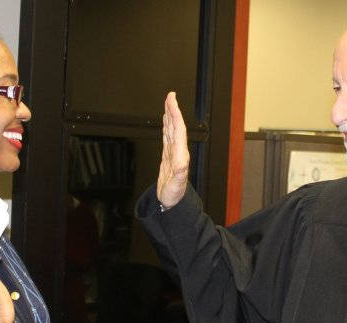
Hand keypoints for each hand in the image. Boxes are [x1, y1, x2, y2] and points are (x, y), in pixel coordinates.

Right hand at [156, 91, 189, 207]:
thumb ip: (179, 174)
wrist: (172, 202)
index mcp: (180, 154)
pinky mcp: (168, 156)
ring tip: (168, 104)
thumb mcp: (176, 186)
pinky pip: (167, 137)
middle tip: (170, 95)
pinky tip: (165, 122)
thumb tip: (181, 163)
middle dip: (173, 110)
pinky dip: (166, 127)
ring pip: (171, 130)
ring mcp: (173, 153)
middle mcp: (178, 151)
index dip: (175, 114)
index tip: (171, 100)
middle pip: (176, 126)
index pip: (178, 129)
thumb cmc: (174, 195)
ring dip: (170, 116)